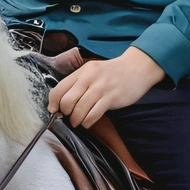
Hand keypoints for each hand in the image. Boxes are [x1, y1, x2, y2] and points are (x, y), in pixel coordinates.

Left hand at [48, 46, 166, 128]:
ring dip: (76, 120)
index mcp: (82, 72)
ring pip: (79, 110)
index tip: (54, 110)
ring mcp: (101, 88)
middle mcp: (89, 78)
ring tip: (78, 121)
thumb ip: (78, 83)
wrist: (136, 67)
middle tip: (68, 116)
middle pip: (67, 101)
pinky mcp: (111, 98)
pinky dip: (87, 122)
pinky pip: (93, 115)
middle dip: (65, 113)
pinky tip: (88, 122)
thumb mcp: (92, 70)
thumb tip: (62, 101)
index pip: (59, 89)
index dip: (53, 103)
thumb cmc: (112, 72)